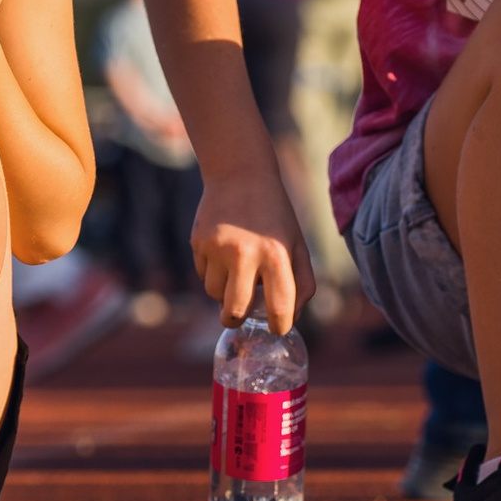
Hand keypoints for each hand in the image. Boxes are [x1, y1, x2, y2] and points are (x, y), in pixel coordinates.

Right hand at [191, 167, 307, 332]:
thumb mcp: (298, 243)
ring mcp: (217, 248)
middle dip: (237, 319)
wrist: (240, 173)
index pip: (279, 308)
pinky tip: (222, 252)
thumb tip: (291, 317)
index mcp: (277, 254)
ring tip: (234, 271)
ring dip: (223, 292)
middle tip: (239, 315)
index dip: (279, 326)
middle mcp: (245, 253)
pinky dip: (212, 273)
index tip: (276, 327)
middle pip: (235, 310)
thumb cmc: (275, 215)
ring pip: (214, 294)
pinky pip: (202, 274)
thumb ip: (302, 282)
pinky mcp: (198, 242)